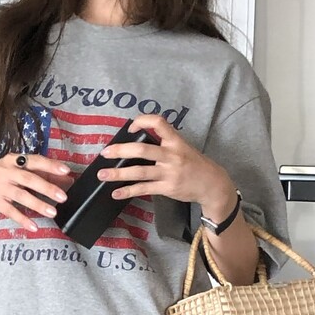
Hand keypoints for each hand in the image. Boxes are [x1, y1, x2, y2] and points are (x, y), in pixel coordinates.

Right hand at [0, 151, 72, 234]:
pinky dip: (23, 219)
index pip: (34, 161)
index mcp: (14, 160)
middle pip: (29, 179)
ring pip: (21, 196)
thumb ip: (42, 175)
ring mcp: (0, 187)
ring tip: (53, 212)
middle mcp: (6, 172)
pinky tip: (34, 226)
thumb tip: (67, 180)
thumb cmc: (3, 177)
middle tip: (63, 196)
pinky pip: (11, 211)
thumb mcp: (19, 171)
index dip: (50, 165)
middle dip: (47, 188)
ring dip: (38, 204)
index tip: (65, 171)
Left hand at [99, 117, 236, 219]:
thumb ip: (164, 142)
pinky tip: (116, 193)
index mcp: (175, 141)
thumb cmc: (194, 163)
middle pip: (142, 151)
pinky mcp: (167, 188)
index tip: (130, 127)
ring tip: (102, 175)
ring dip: (118, 174)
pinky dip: (128, 191)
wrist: (212, 184)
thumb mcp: (183, 146)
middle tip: (105, 153)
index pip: (158, 123)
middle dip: (120, 151)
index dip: (142, 121)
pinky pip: (144, 189)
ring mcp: (169, 173)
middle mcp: (172, 155)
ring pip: (140, 172)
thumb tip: (136, 141)